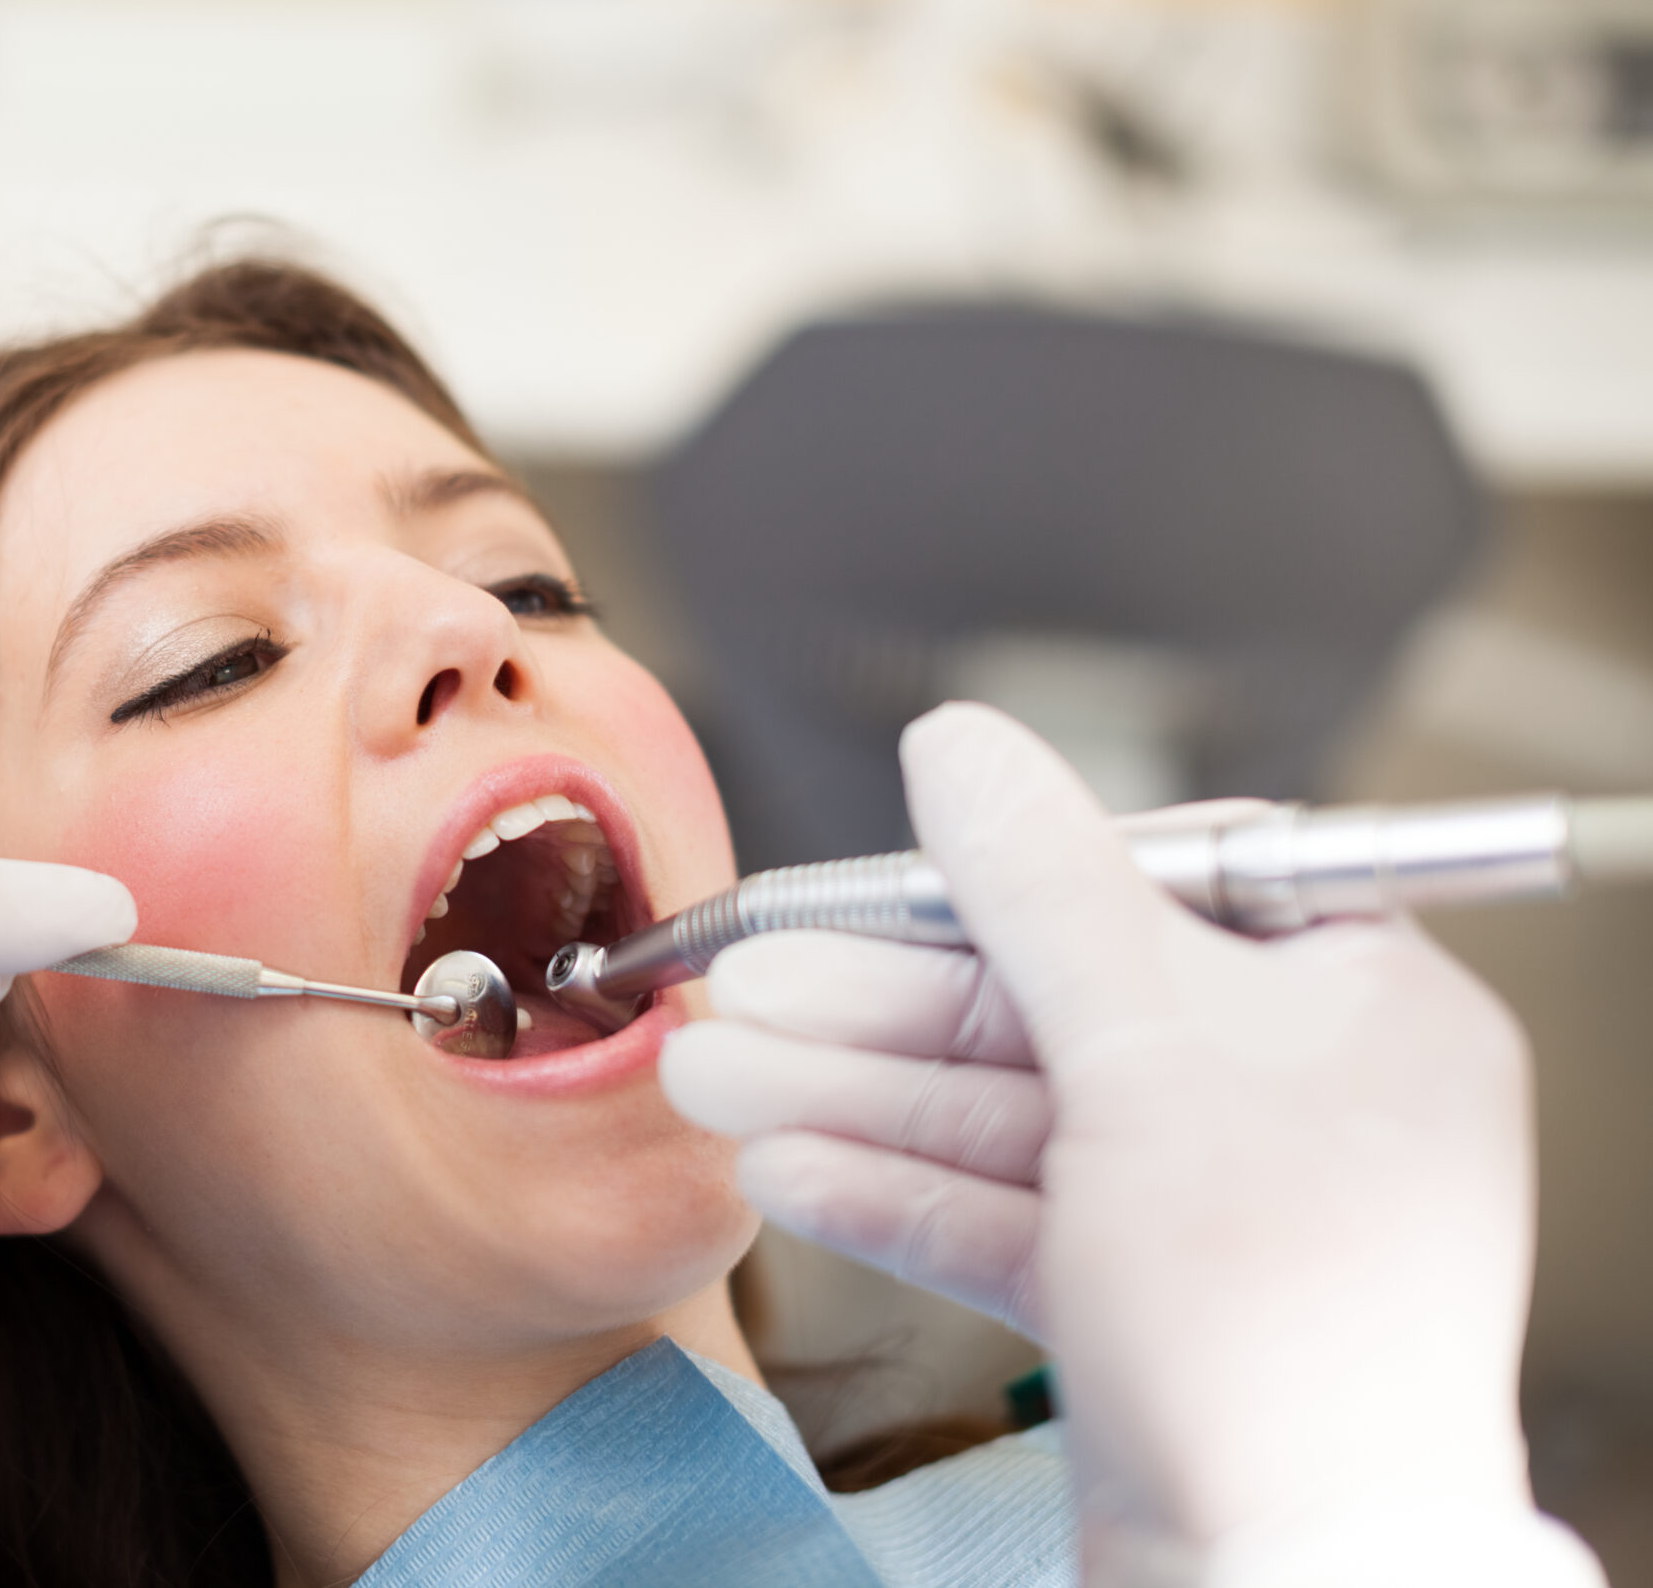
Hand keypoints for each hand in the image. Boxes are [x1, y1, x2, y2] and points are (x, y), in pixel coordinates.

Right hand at [662, 704, 1595, 1583]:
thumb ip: (1040, 889)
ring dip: (852, 1099)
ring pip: (1009, 1121)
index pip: (1163, 885)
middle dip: (877, 1008)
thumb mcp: (1145, 1057)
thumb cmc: (1281, 1331)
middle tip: (741, 985)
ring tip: (711, 1080)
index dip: (1007, 877)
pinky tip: (788, 1175)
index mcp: (1362, 1007)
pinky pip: (1006, 1219)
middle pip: (1052, 1009)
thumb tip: (962, 743)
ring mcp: (1214, 1211)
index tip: (879, 874)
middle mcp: (1296, 1101)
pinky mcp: (1144, 1307)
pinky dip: (898, 1197)